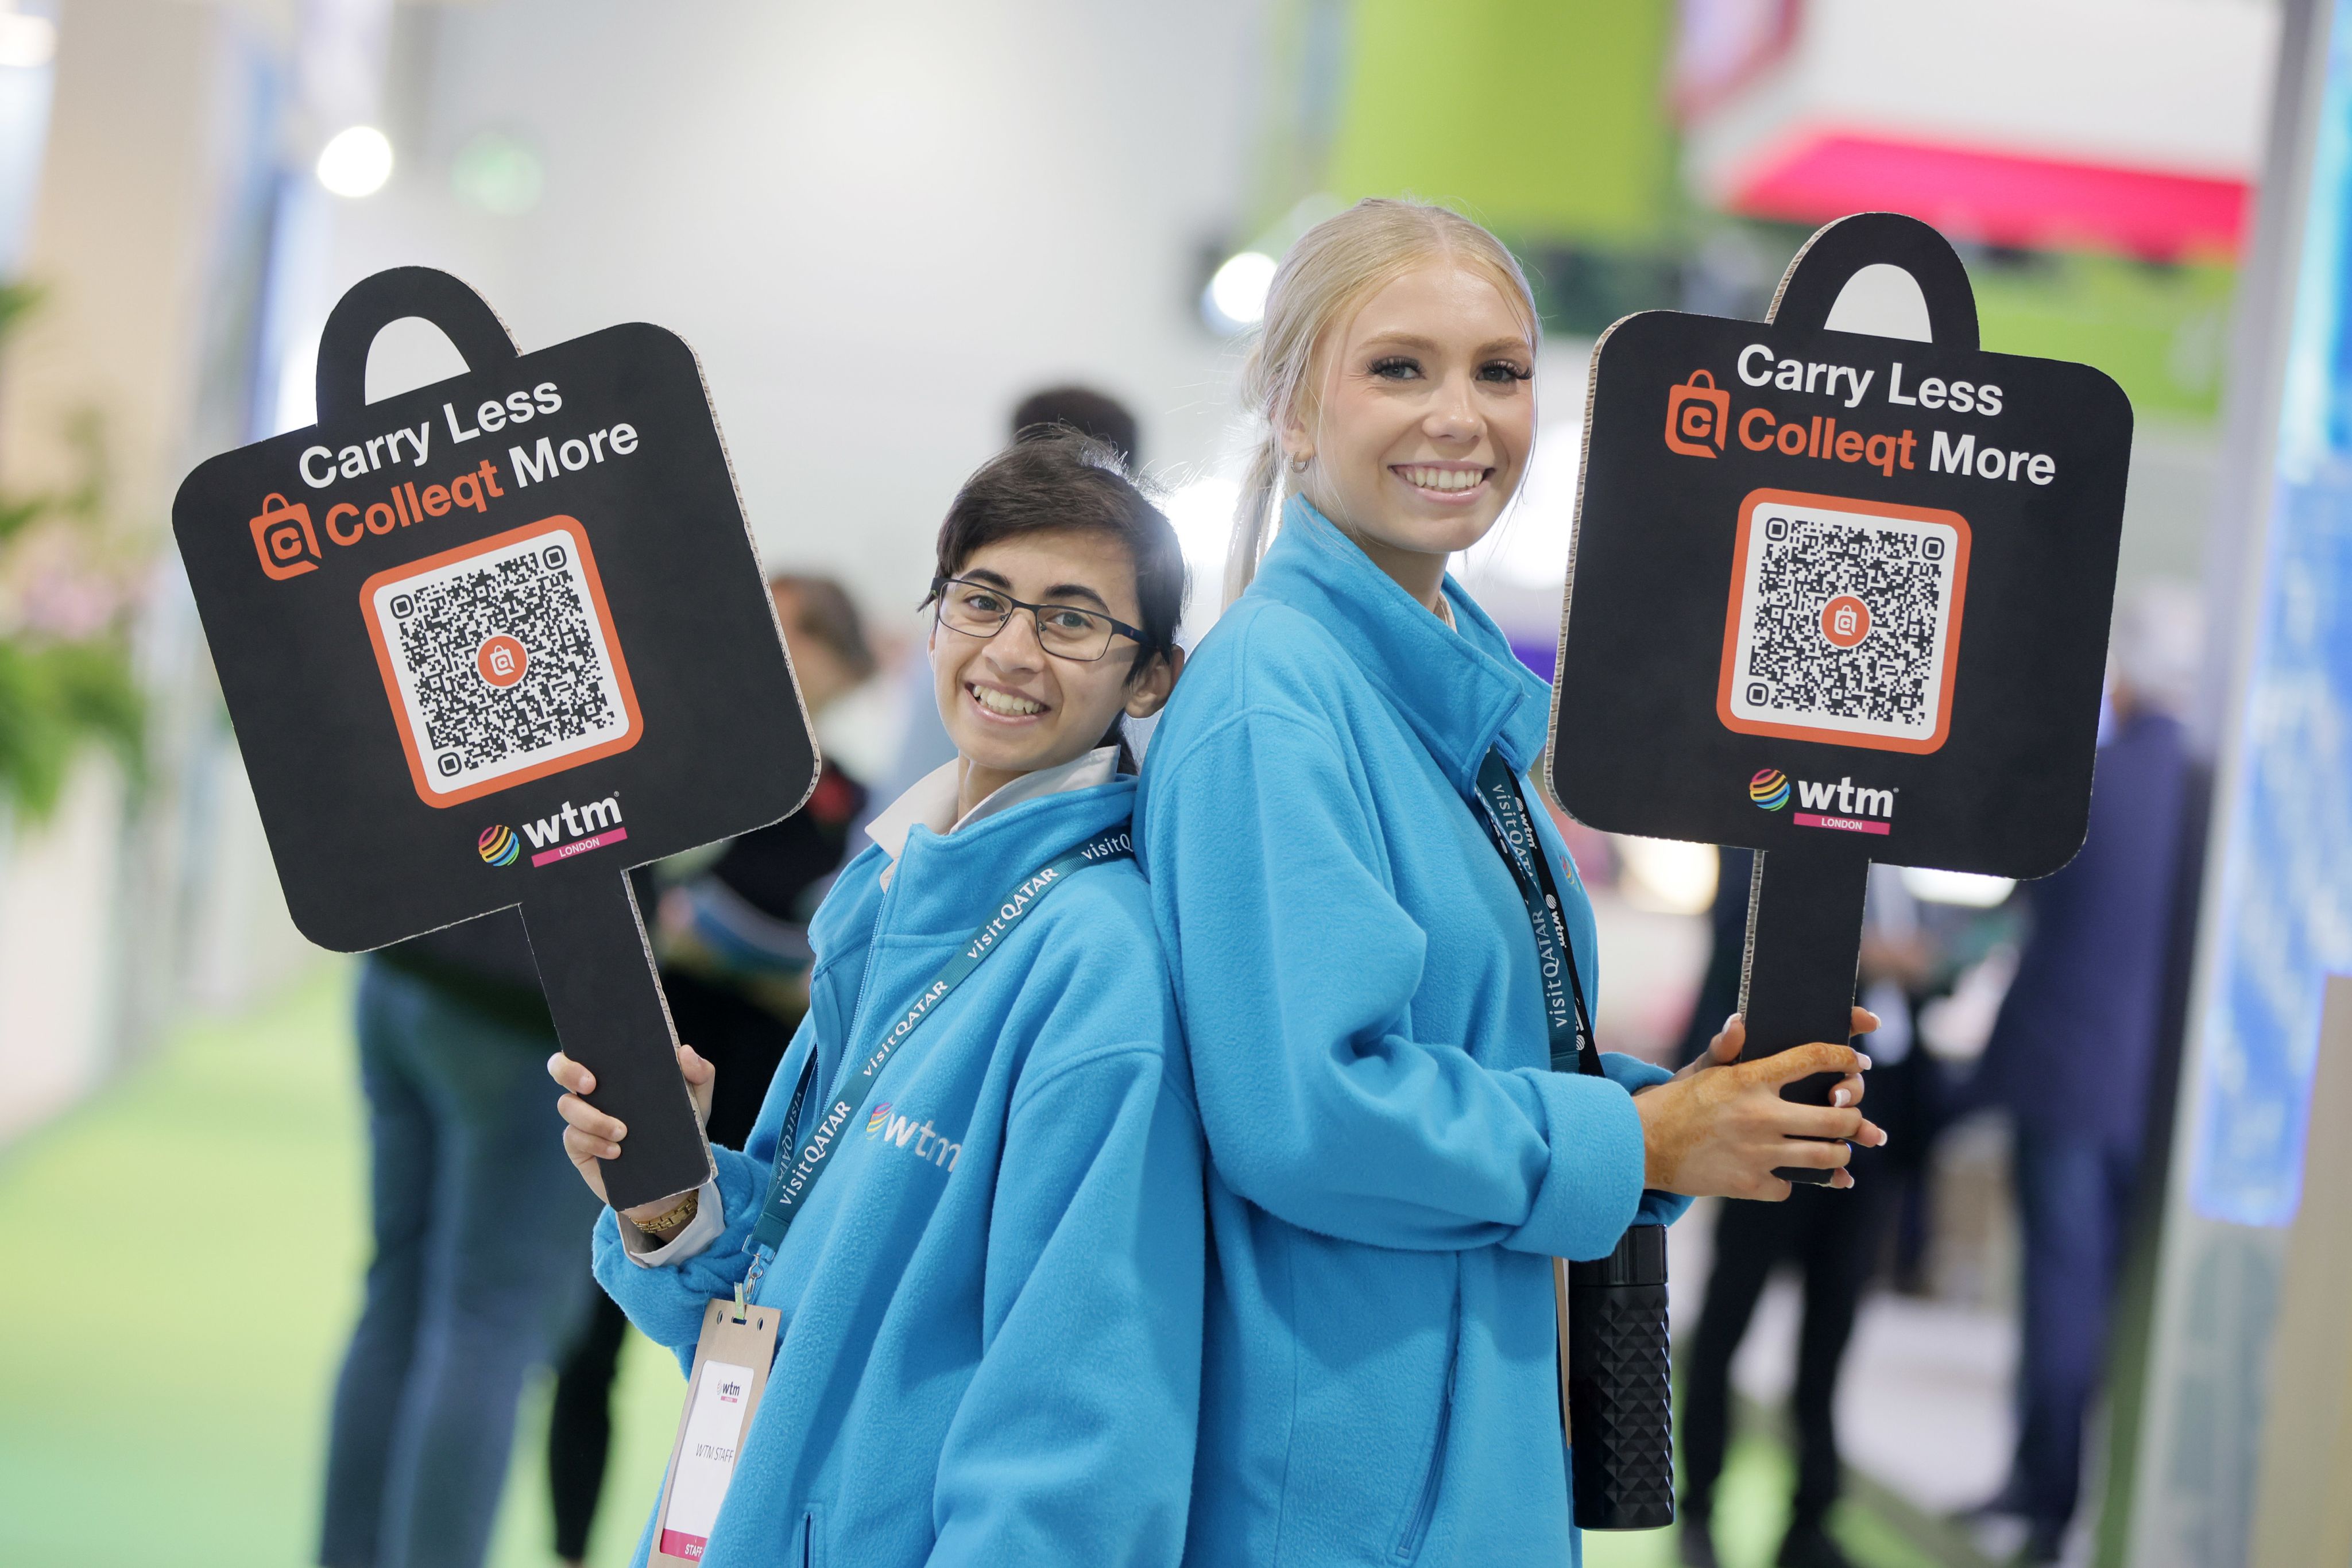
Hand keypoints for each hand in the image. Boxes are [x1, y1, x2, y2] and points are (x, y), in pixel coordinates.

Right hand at [548, 1043, 716, 1221]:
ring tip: (622, 1132)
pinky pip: (574, 1137)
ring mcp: (582, 1118)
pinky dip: (594, 1143)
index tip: (596, 1059)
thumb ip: (699, 1073)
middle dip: (569, 1071)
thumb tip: (685, 1051)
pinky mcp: (579, 1146)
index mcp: (616, 1072)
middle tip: (591, 1085)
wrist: (672, 1177)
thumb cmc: (680, 1129)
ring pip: (567, 1106)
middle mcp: (593, 1090)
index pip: (587, 1048)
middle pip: (560, 1069)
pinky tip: (616, 1152)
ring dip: (592, 1119)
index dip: (580, 1046)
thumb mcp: (695, 1101)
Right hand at [1635, 1015, 1885, 1200]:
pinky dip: (1790, 1181)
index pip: (1812, 1059)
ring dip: (1839, 1154)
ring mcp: (1758, 1152)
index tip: (1858, 1062)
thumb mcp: (1700, 1069)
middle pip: (1836, 1118)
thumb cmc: (1675, 1103)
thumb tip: (1741, 1021)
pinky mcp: (1749, 1183)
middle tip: (1853, 1117)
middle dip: (1855, 1119)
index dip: (1844, 1058)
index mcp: (1750, 1079)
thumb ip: (1726, 1046)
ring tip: (1836, 1150)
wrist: (1641, 1145)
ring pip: (1825, 1156)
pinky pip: (1790, 1186)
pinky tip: (1785, 1174)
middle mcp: (1760, 1115)